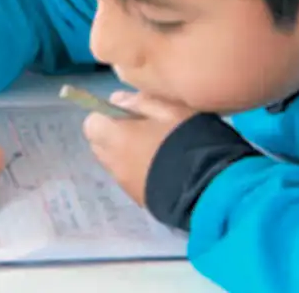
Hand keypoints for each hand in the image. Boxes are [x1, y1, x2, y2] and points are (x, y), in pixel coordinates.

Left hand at [83, 90, 195, 206]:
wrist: (207, 188)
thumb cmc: (187, 139)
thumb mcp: (170, 108)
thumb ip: (139, 101)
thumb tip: (115, 99)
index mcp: (114, 137)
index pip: (91, 122)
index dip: (108, 115)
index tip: (131, 114)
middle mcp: (112, 162)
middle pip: (100, 144)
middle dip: (115, 135)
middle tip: (145, 129)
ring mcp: (124, 184)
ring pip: (114, 162)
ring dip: (127, 153)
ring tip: (157, 149)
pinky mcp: (138, 199)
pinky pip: (130, 178)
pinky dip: (139, 170)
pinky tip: (164, 167)